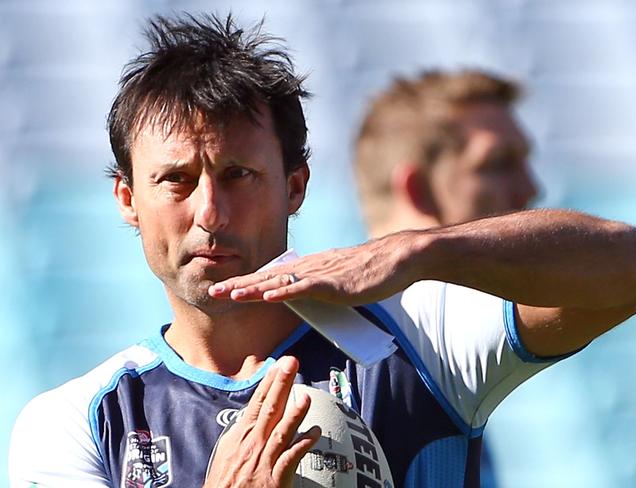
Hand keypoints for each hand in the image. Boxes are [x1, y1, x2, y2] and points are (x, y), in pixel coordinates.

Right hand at [203, 356, 320, 487]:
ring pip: (282, 431)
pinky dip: (303, 444)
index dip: (268, 384)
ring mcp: (264, 461)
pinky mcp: (274, 480)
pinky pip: (291, 458)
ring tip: (306, 394)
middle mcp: (252, 445)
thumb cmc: (224, 485)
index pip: (257, 404)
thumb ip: (242, 434)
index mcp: (241, 437)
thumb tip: (252, 416)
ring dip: (295, 412)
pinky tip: (315, 432)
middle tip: (291, 363)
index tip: (277, 365)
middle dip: (280, 384)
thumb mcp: (227, 454)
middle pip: (269, 409)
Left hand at [209, 232, 420, 304]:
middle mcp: (310, 267)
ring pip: (280, 281)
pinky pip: (304, 288)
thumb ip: (322, 287)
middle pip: (268, 277)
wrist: (397, 259)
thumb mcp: (340, 279)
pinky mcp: (334, 283)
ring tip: (230, 293)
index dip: (248, 282)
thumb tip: (307, 296)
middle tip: (213, 290)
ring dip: (253, 289)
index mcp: (310, 267)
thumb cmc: (371, 271)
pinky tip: (266, 296)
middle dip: (240, 284)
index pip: (273, 276)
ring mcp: (321, 274)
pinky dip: (284, 292)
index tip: (225, 288)